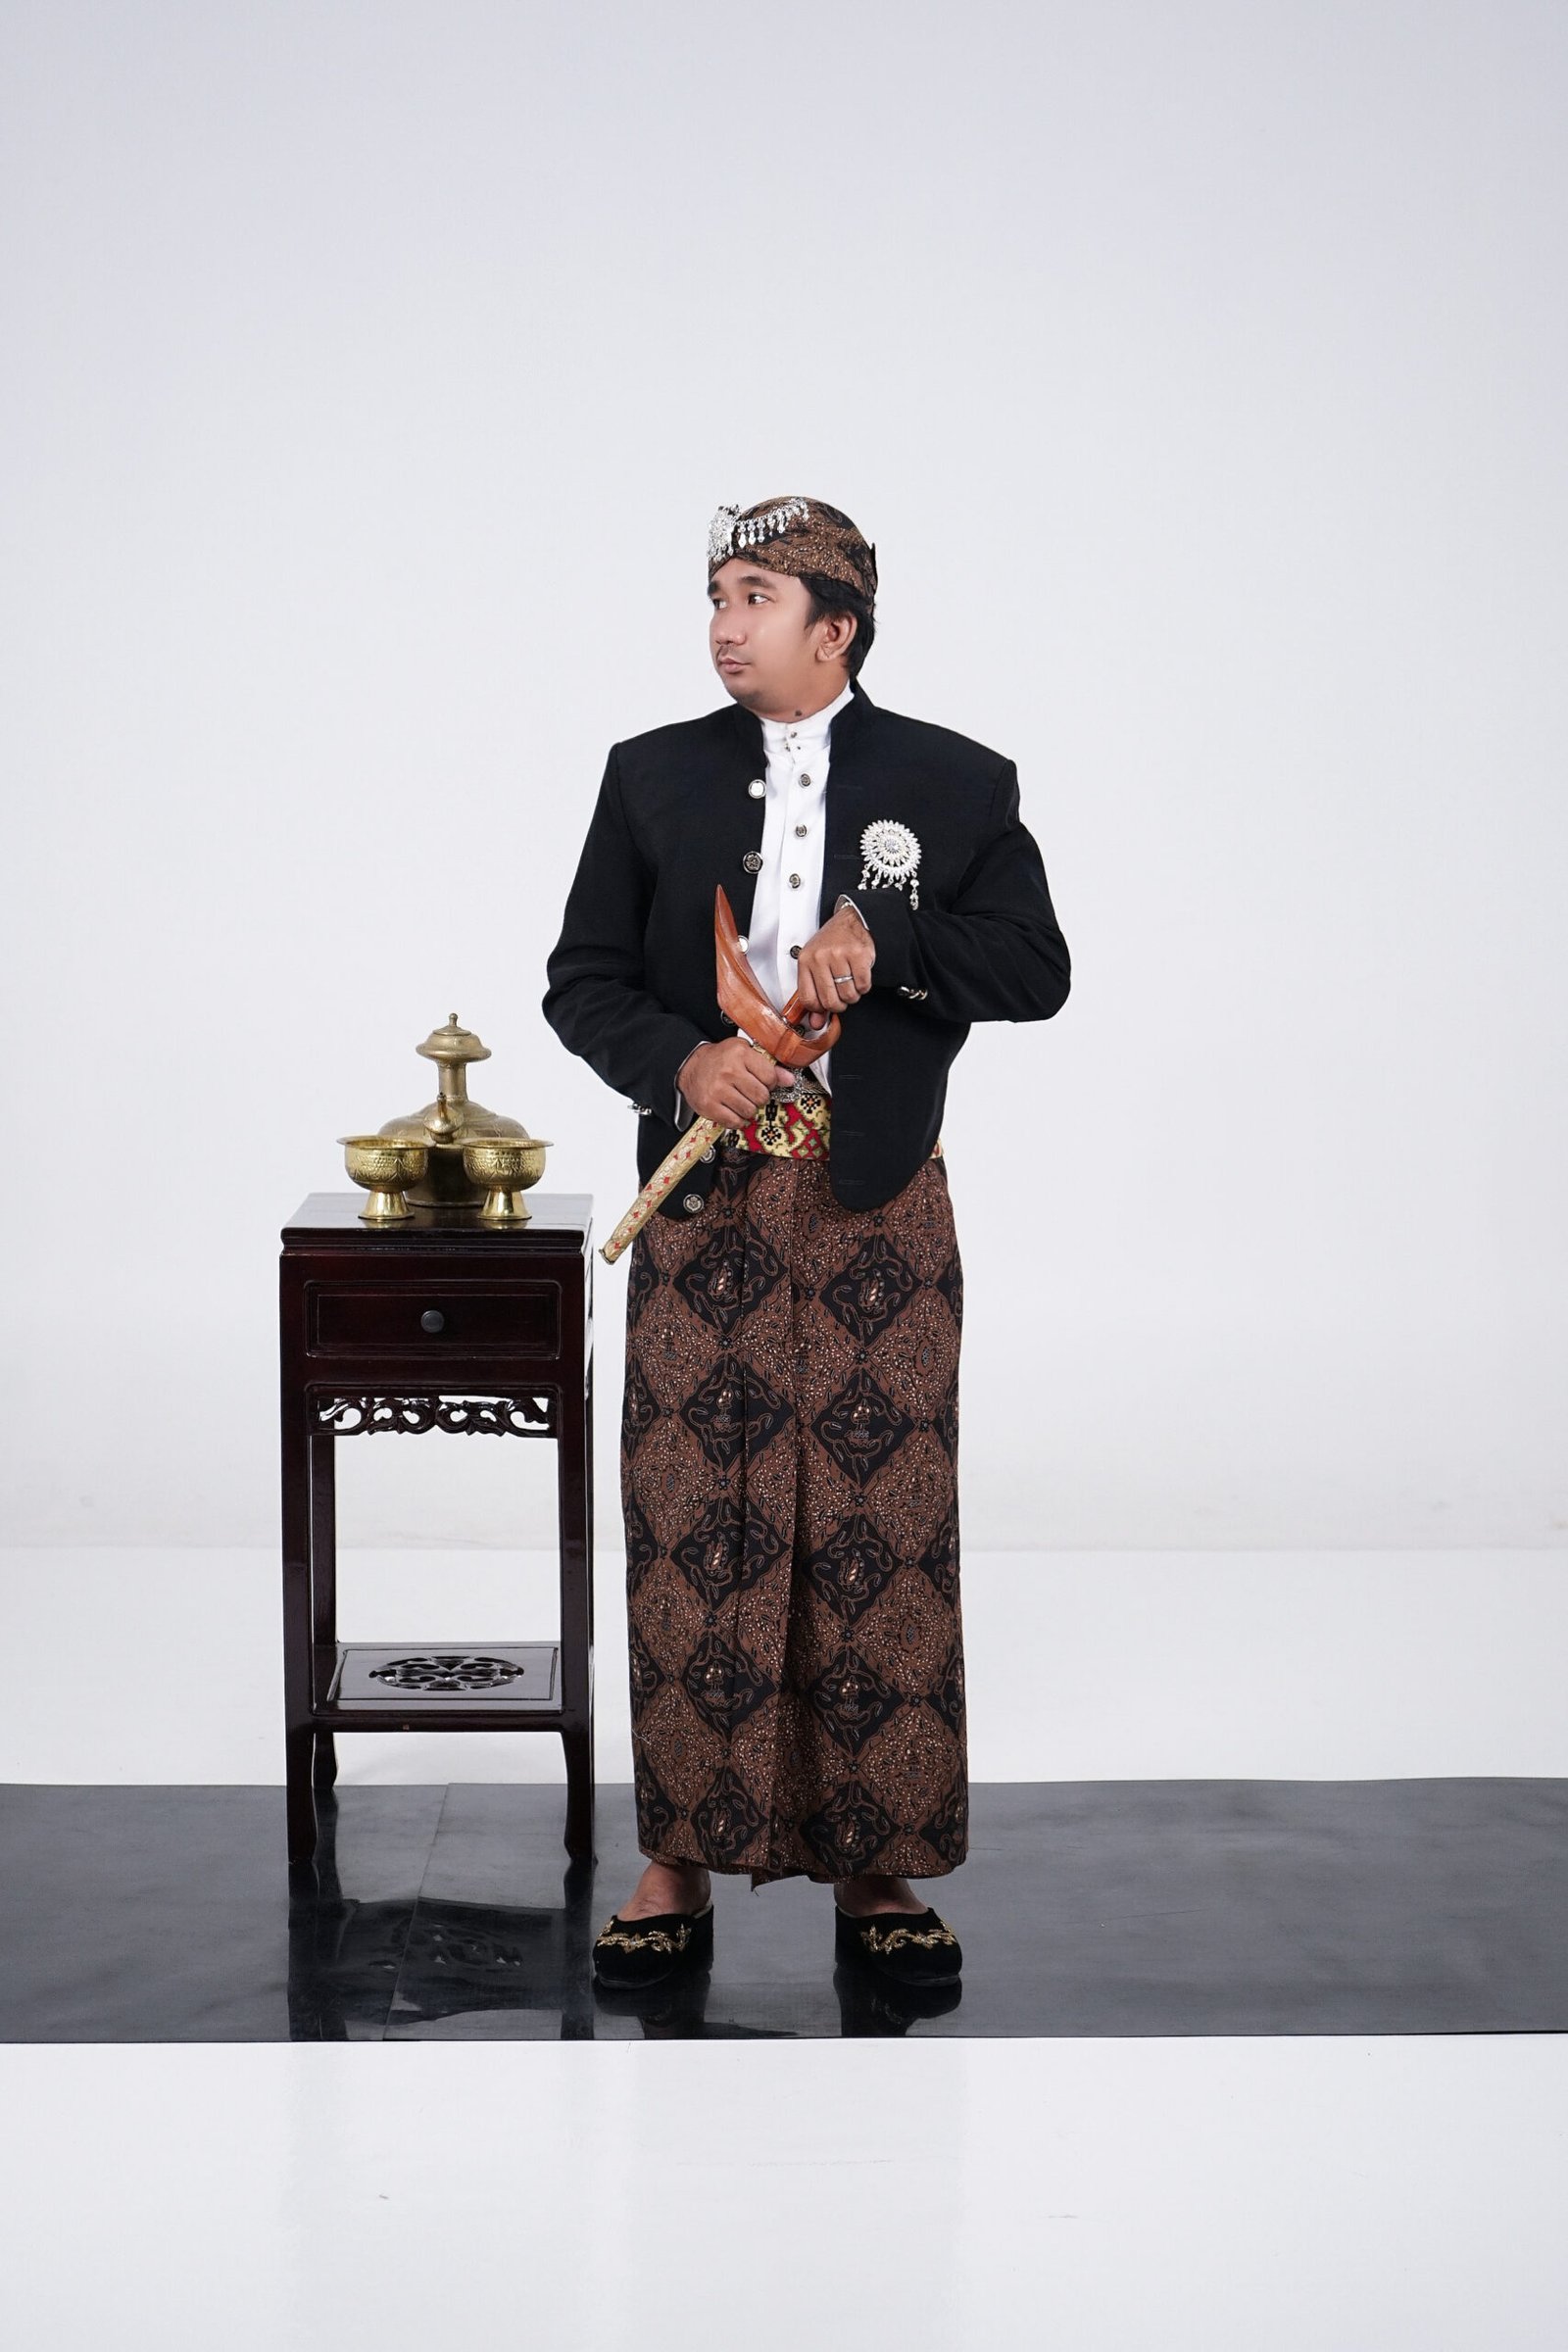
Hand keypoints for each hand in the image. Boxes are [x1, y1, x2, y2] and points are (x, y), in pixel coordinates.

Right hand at [676, 1037, 778, 1123]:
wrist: (691, 1066)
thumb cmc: (720, 1059)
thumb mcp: (744, 1053)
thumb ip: (768, 1066)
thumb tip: (789, 1080)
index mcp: (740, 1054)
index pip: (770, 1076)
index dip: (770, 1082)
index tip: (764, 1082)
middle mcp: (728, 1071)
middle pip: (761, 1096)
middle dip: (760, 1097)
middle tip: (751, 1092)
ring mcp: (717, 1089)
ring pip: (749, 1111)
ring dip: (749, 1109)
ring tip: (741, 1100)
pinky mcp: (709, 1105)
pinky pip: (734, 1121)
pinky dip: (737, 1120)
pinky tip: (734, 1111)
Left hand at [794, 903, 874, 1025]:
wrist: (850, 920)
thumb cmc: (831, 945)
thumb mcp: (816, 967)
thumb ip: (815, 996)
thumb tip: (817, 1023)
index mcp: (806, 961)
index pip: (809, 1000)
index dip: (820, 1008)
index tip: (827, 1005)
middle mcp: (820, 957)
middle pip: (830, 1001)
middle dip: (839, 1004)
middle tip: (842, 995)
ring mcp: (840, 955)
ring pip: (848, 995)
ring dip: (853, 995)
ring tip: (851, 983)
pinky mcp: (859, 954)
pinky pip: (863, 985)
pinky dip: (864, 986)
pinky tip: (860, 976)